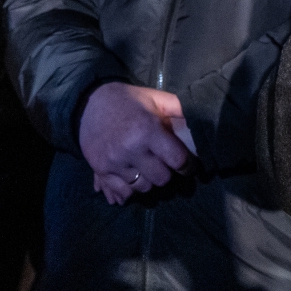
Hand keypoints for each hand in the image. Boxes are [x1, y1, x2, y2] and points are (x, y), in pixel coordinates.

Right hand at [79, 82, 194, 204]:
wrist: (88, 103)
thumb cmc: (128, 101)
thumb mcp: (155, 98)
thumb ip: (179, 108)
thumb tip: (202, 120)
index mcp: (148, 130)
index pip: (178, 160)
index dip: (187, 165)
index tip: (188, 165)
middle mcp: (131, 149)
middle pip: (162, 179)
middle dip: (167, 173)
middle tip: (165, 165)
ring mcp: (114, 162)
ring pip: (143, 188)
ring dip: (149, 182)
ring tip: (148, 170)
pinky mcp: (101, 170)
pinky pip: (123, 192)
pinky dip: (131, 190)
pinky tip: (133, 179)